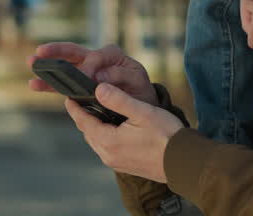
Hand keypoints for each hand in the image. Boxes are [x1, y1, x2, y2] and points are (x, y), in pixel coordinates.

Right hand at [27, 42, 156, 105]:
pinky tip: (34, 84)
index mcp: (112, 55)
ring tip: (31, 64)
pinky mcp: (81, 84)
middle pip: (74, 52)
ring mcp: (87, 71)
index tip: (88, 80)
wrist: (141, 103)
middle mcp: (97, 59)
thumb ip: (119, 77)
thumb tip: (97, 78)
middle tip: (40, 52)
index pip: (95, 57)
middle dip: (57, 51)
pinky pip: (63, 83)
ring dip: (48, 66)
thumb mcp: (135, 81)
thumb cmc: (140, 90)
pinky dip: (49, 84)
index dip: (89, 68)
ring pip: (65, 65)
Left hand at [66, 82, 183, 182]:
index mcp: (108, 141)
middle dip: (83, 116)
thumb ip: (118, 99)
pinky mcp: (125, 165)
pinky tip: (112, 126)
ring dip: (93, 126)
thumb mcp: (142, 112)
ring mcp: (116, 162)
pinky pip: (106, 148)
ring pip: (96, 141)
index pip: (83, 121)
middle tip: (81, 99)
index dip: (74, 108)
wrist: (184, 162)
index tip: (68, 96)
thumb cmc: (166, 135)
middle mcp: (108, 155)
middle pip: (88, 132)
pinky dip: (103, 135)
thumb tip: (98, 88)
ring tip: (95, 110)